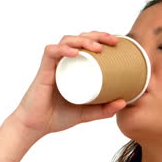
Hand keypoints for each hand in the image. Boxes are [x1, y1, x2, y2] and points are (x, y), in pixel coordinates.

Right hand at [12, 31, 126, 137]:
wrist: (37, 126)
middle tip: (113, 40)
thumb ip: (105, 110)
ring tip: (97, 48)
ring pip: (67, 41)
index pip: (87, 43)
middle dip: (97, 35)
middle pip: (79, 38)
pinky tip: (75, 53)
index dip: (101, 38)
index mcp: (74, 66)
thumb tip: (124, 102)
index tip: (117, 42)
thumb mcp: (88, 113)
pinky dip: (63, 50)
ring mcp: (54, 65)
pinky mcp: (44, 71)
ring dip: (83, 40)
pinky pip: (50, 53)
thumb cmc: (59, 116)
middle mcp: (64, 62)